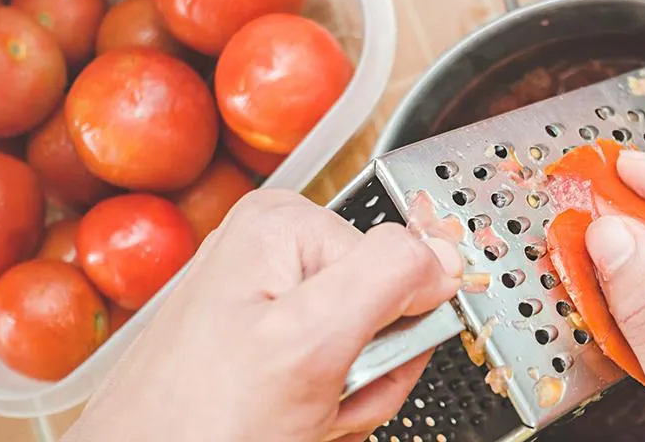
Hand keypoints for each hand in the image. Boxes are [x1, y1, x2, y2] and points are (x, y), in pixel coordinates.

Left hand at [63, 189, 461, 441]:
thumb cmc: (200, 425)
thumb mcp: (311, 342)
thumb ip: (390, 278)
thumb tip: (444, 254)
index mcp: (285, 222)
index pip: (401, 262)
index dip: (391, 327)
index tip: (355, 361)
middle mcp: (272, 247)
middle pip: (380, 305)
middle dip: (366, 367)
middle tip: (318, 399)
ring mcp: (264, 292)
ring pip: (361, 346)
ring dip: (345, 393)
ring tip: (294, 414)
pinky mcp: (260, 333)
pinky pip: (329, 367)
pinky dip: (323, 402)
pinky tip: (285, 418)